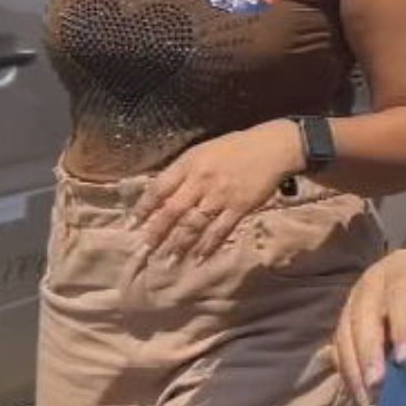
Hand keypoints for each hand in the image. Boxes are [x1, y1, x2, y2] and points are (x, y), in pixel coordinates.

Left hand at [132, 118, 302, 263]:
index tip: (132, 224)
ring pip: (193, 224)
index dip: (144, 207)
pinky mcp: (239, 207)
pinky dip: (207, 245)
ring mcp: (220, 196)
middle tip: (144, 250)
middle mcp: (201, 181)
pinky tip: (198, 257)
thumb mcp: (203, 150)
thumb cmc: (236, 147)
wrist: (273, 146)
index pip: (159, 188)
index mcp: (190, 164)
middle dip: (156, 232)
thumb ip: (184, 171)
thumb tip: (162, 194)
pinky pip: (219, 230)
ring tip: (167, 259)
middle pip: (173, 211)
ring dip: (179, 244)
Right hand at [333, 249, 405, 401]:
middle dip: (369, 351)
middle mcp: (371, 281)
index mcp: (402, 267)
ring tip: (366, 396)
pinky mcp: (346, 320)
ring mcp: (355, 300)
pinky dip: (345, 369)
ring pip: (345, 331)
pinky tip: (357, 391)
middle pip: (364, 315)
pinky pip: (338, 345)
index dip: (401, 326)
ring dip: (353, 366)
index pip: (399, 294)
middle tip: (376, 383)